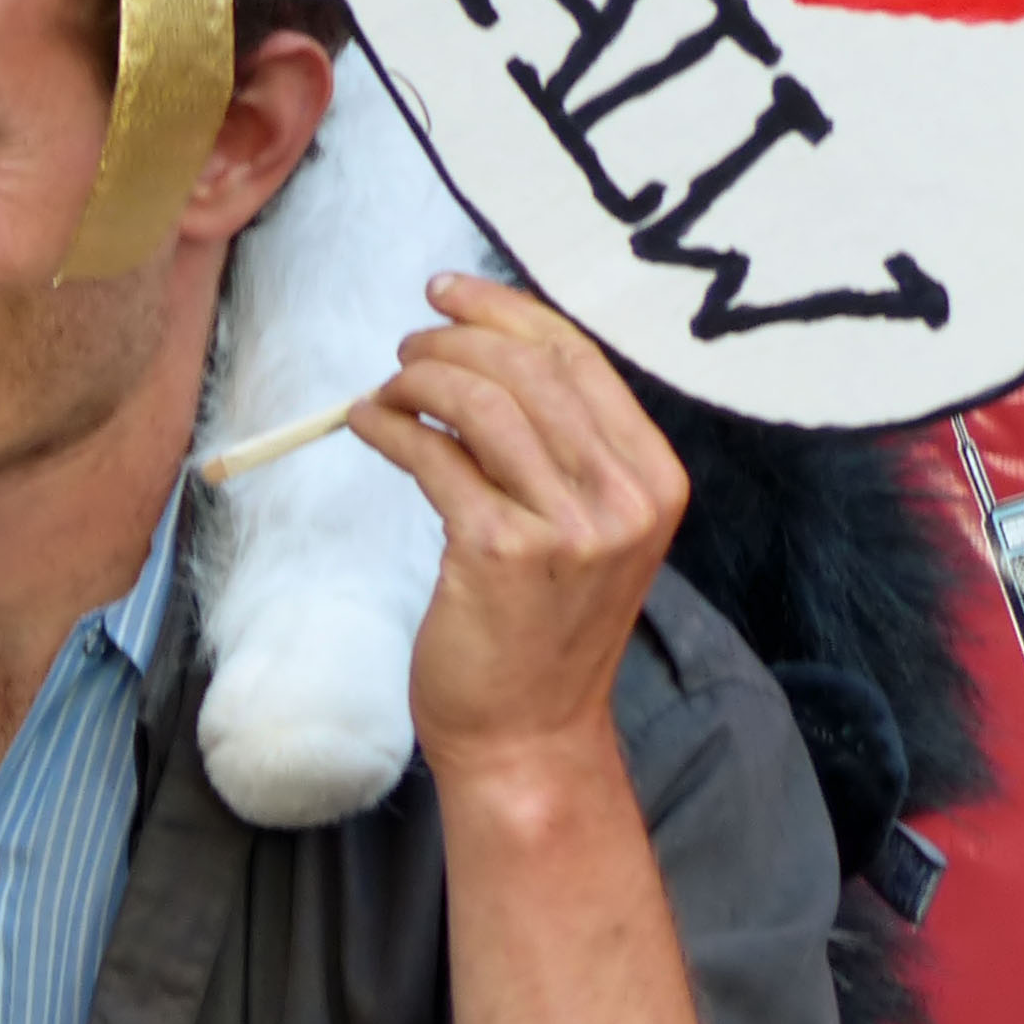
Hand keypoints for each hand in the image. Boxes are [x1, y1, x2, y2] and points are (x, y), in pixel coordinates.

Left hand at [348, 274, 688, 785]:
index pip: (578, 358)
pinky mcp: (498, 553)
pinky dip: (388, 425)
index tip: (448, 290)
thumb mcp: (581, 526)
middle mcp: (622, 499)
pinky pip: (431, 453)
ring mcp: (566, 529)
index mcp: (654, 479)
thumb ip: (558, 443)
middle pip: (527, 367)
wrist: (527, 732)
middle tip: (406, 351)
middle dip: (451, 341)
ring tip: (386, 393)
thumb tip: (483, 341)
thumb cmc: (540, 624)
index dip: (504, 310)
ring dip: (415, 379)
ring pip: (479, 400)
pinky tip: (369, 425)